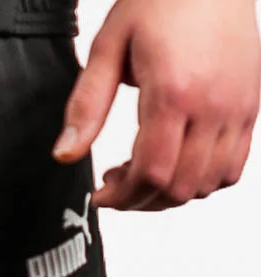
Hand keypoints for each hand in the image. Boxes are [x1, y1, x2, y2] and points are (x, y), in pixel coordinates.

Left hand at [52, 0, 260, 209]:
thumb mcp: (109, 46)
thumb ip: (87, 105)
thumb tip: (65, 154)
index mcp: (174, 91)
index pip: (151, 173)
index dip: (122, 197)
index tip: (102, 195)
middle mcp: (214, 104)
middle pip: (179, 188)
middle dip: (142, 199)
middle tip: (118, 183)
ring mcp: (238, 106)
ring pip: (207, 185)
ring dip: (172, 194)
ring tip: (146, 172)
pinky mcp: (251, 105)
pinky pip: (233, 167)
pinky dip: (203, 181)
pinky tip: (178, 164)